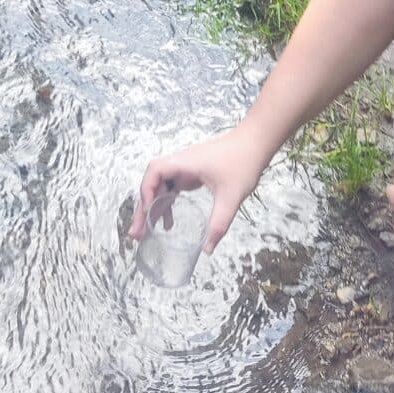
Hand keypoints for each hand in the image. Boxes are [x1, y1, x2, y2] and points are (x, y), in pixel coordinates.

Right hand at [130, 126, 266, 253]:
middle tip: (137, 233)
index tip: (148, 212)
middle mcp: (182, 162)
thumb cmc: (243, 162)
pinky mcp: (194, 172)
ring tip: (148, 232)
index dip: (147, 190)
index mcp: (185, 162)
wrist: (256, 142)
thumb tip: (207, 250)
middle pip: (153, 181)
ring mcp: (187, 167)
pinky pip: (173, 187)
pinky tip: (168, 221)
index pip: (155, 170)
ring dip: (153, 207)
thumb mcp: (231, 196)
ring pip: (162, 186)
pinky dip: (166, 203)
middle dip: (143, 207)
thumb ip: (218, 223)